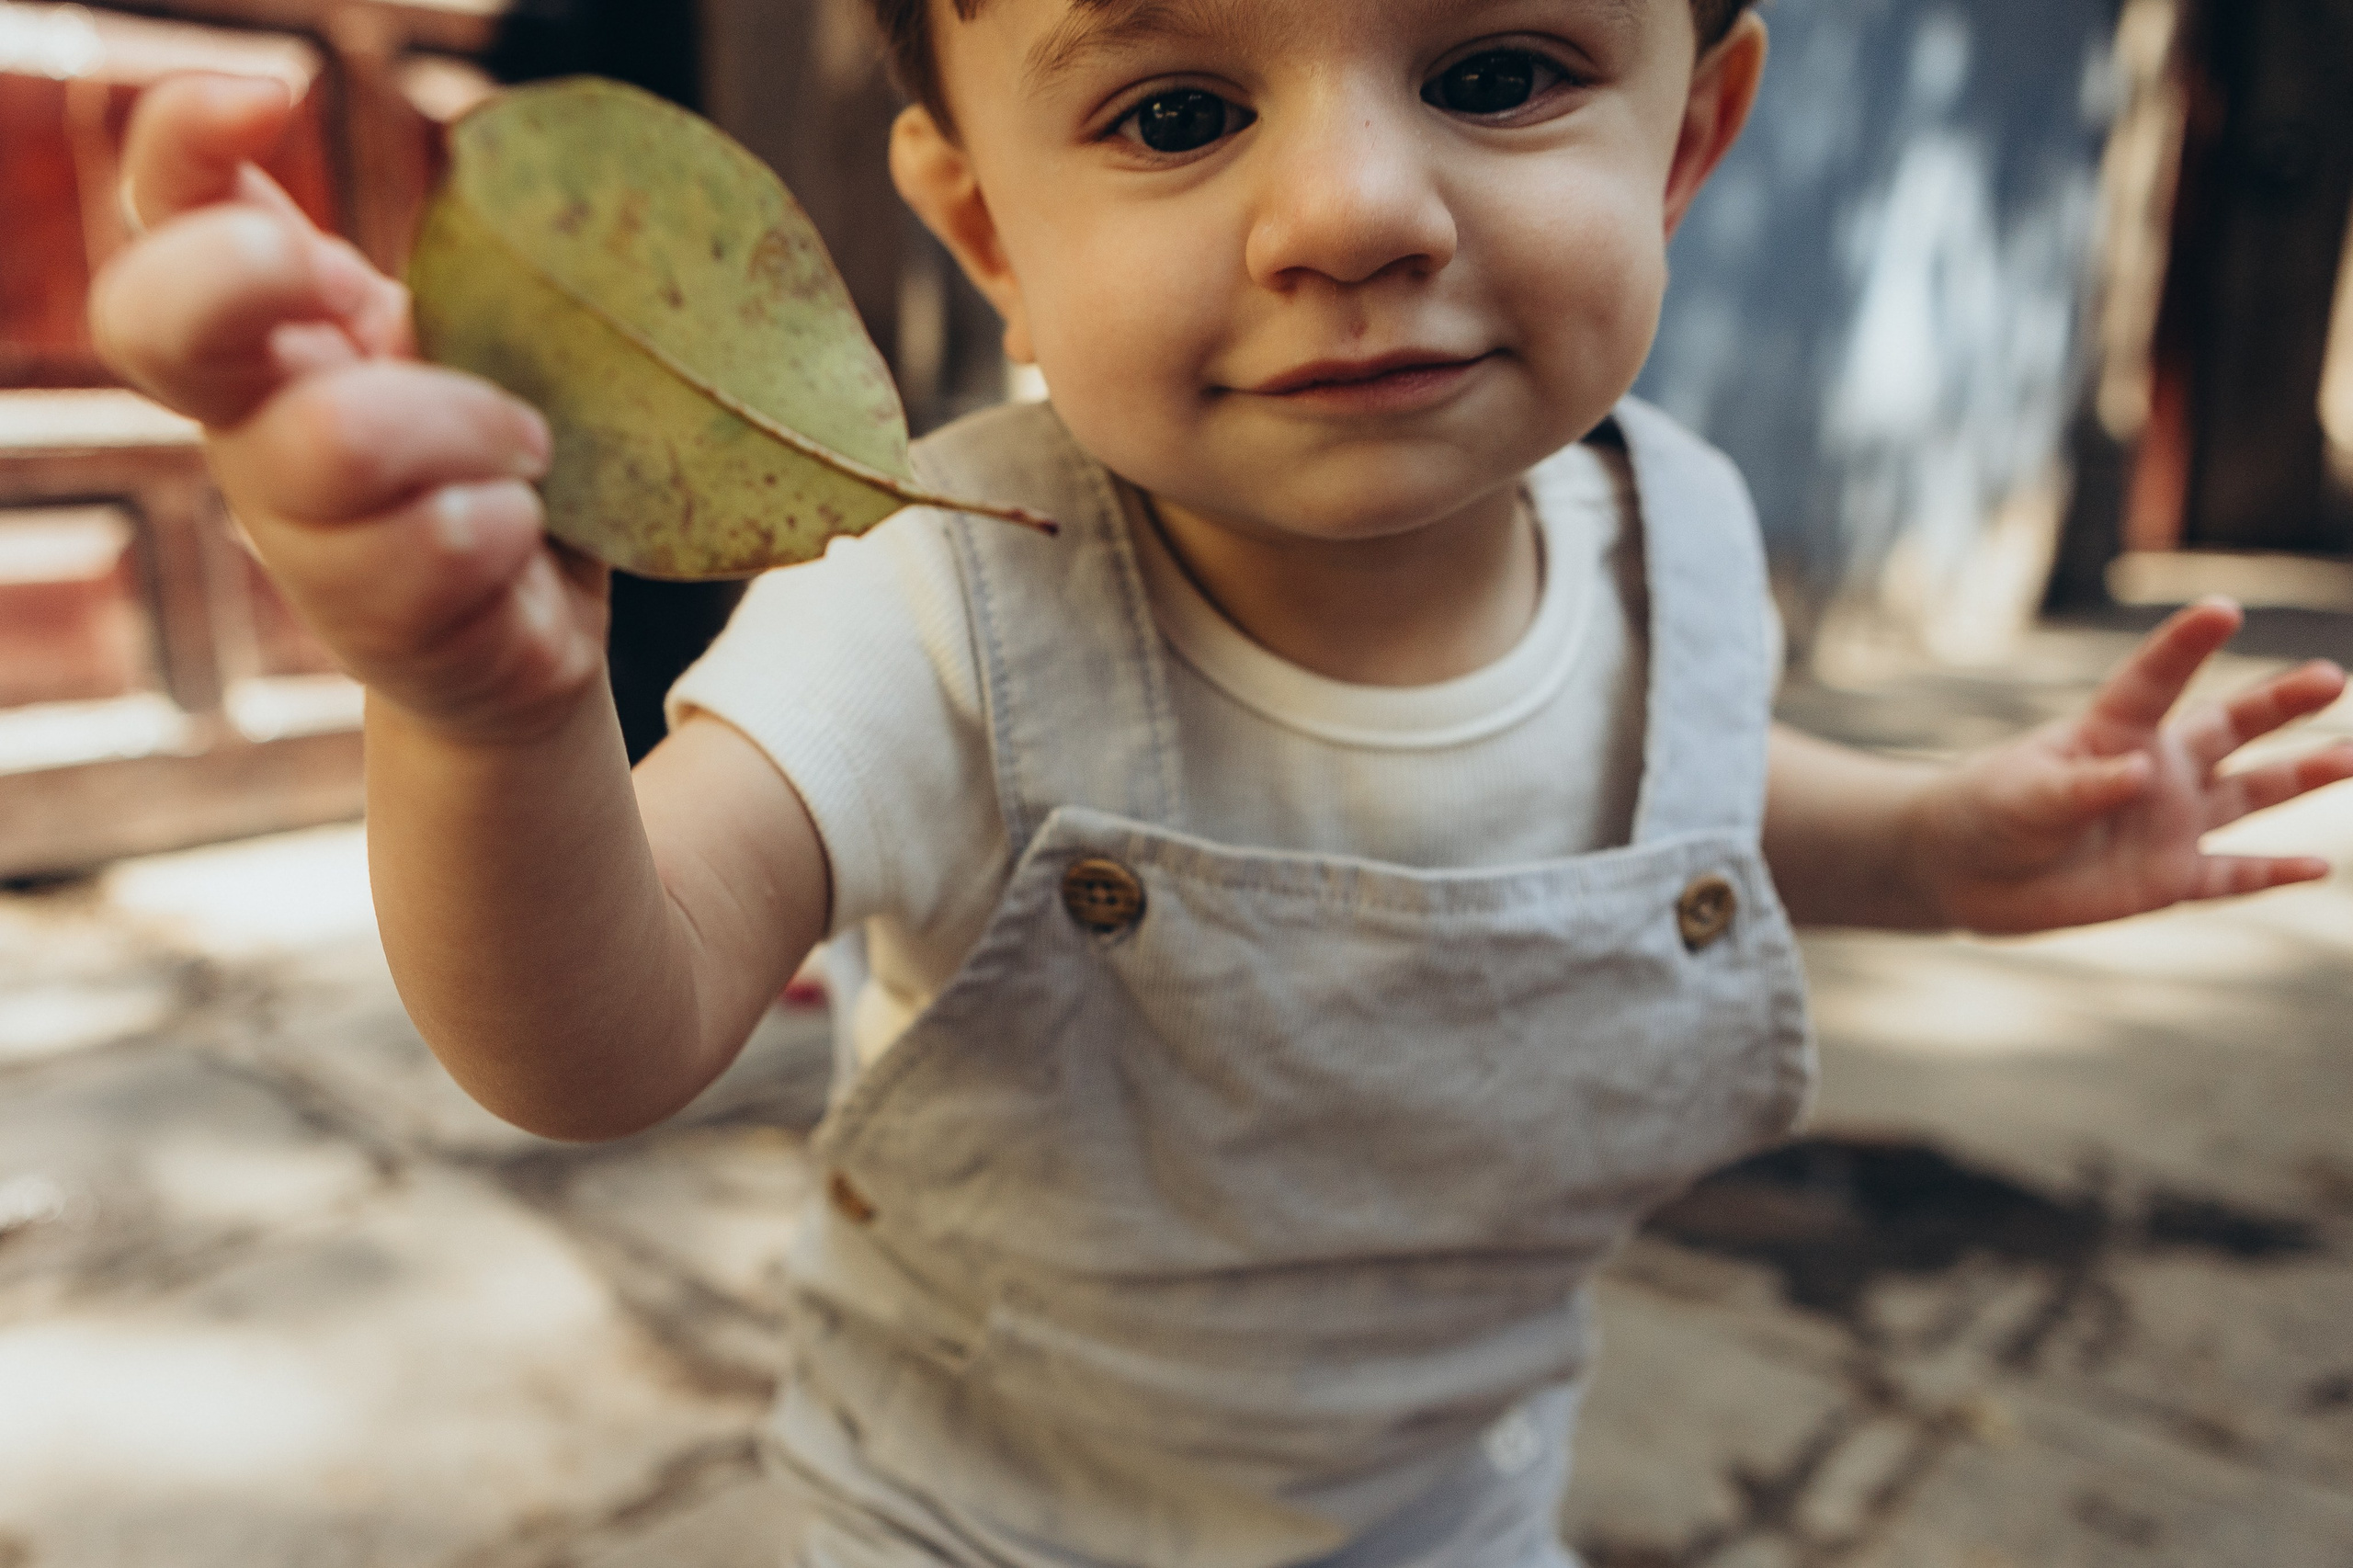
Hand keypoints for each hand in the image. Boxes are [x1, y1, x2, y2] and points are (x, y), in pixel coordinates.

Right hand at [88, 74, 607, 744]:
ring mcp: (294, 529)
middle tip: (355, 294)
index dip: (182, 140)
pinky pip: (442, 538)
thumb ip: (452, 271)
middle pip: (165, 324)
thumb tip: (461, 223)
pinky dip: (513, 522)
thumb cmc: (501, 462)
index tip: (267, 94)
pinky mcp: (368, 619)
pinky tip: (526, 533)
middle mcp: (250, 422)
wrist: (536, 631)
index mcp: (270, 332)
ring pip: (338, 436)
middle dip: (249, 276)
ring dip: (470, 429)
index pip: (168, 211)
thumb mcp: (476, 342)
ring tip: (527, 453)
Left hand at [1917, 599, 2352, 934]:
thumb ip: (2079, 785)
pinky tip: (2318, 867)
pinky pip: (2231, 876)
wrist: (1966, 871)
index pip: (2156, 680)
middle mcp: (2155, 769)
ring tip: (2350, 757)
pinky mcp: (2167, 878)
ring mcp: (2167, 823)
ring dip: (2300, 778)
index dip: (2186, 645)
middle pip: (2227, 728)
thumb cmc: (1986, 812)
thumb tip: (2141, 773)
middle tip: (2329, 678)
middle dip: (2279, 704)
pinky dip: (2272, 874)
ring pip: (2248, 795)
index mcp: (2111, 731)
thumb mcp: (2022, 794)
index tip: (2222, 609)